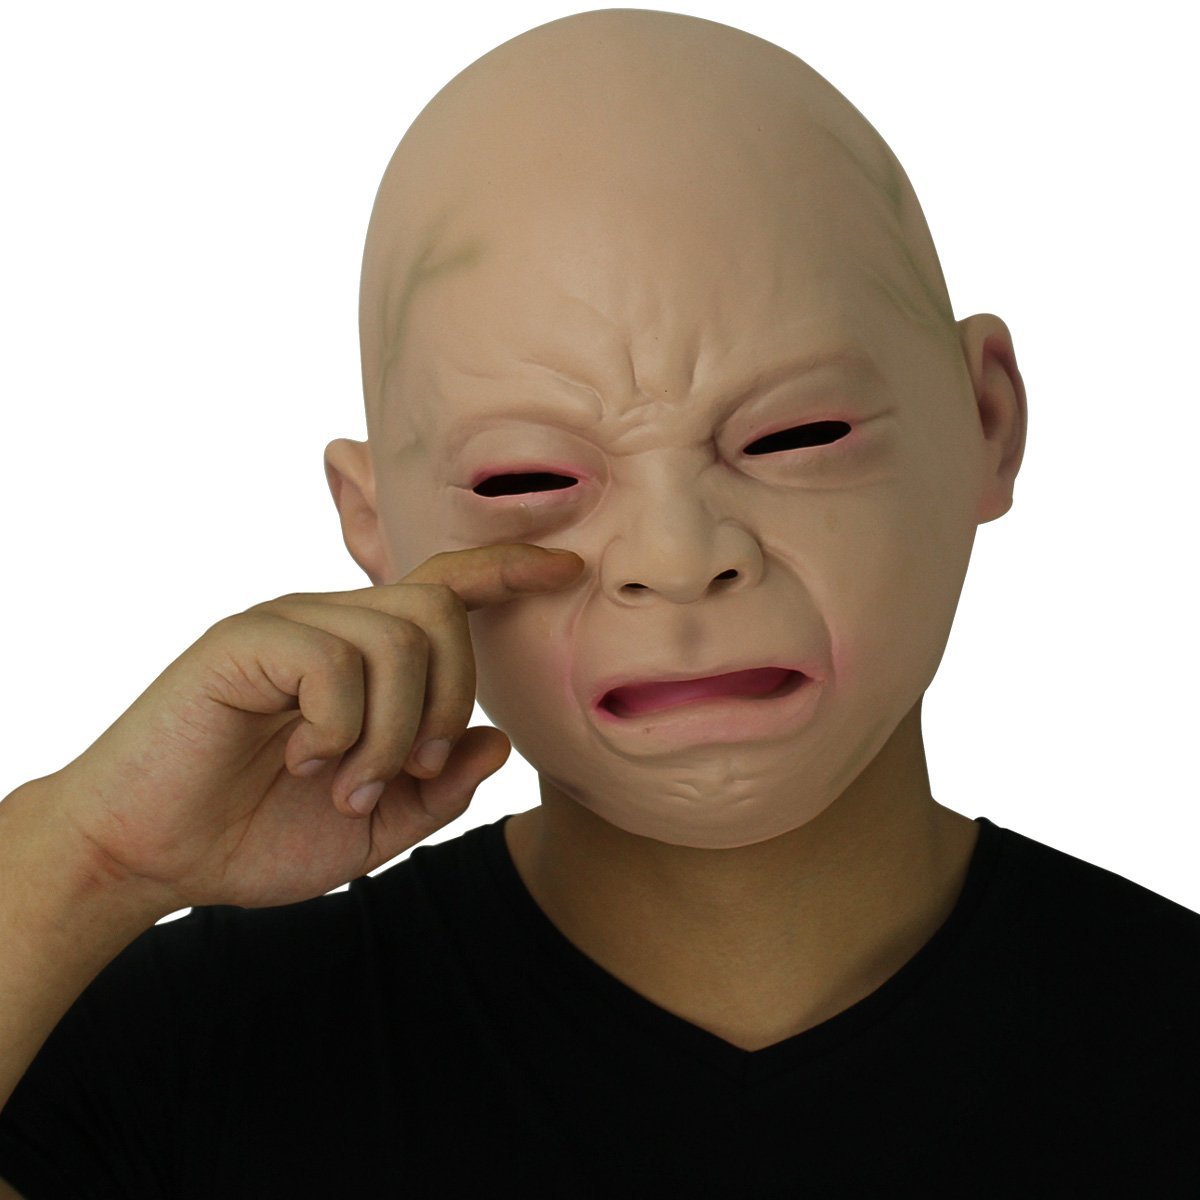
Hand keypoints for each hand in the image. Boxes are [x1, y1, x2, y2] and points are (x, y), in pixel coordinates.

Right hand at [34, 544, 581, 912]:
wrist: (151, 857)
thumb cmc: (255, 835)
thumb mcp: (373, 826)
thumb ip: (438, 788)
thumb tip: (500, 740)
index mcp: (365, 656)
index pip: (447, 588)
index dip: (508, 570)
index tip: (567, 569)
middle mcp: (332, 624)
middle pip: (440, 613)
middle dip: (449, 701)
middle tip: (412, 772)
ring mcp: (287, 626)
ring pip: (399, 639)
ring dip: (393, 734)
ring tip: (346, 783)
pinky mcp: (245, 641)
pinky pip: (336, 662)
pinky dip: (340, 728)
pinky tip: (302, 760)